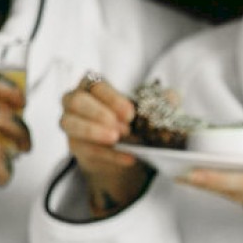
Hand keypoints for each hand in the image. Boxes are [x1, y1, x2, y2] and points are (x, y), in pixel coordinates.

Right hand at [59, 73, 149, 215]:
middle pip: (75, 101)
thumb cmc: (135, 121)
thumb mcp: (152, 109)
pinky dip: (108, 154)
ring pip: (69, 123)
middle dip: (98, 114)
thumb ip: (163, 100)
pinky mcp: (75, 146)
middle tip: (123, 128)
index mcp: (93, 86)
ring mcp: (71, 124)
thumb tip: (173, 96)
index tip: (131, 114)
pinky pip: (85, 149)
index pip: (95, 84)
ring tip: (117, 139)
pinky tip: (129, 158)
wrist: (129, 150)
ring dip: (93, 131)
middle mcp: (75, 101)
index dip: (111, 98)